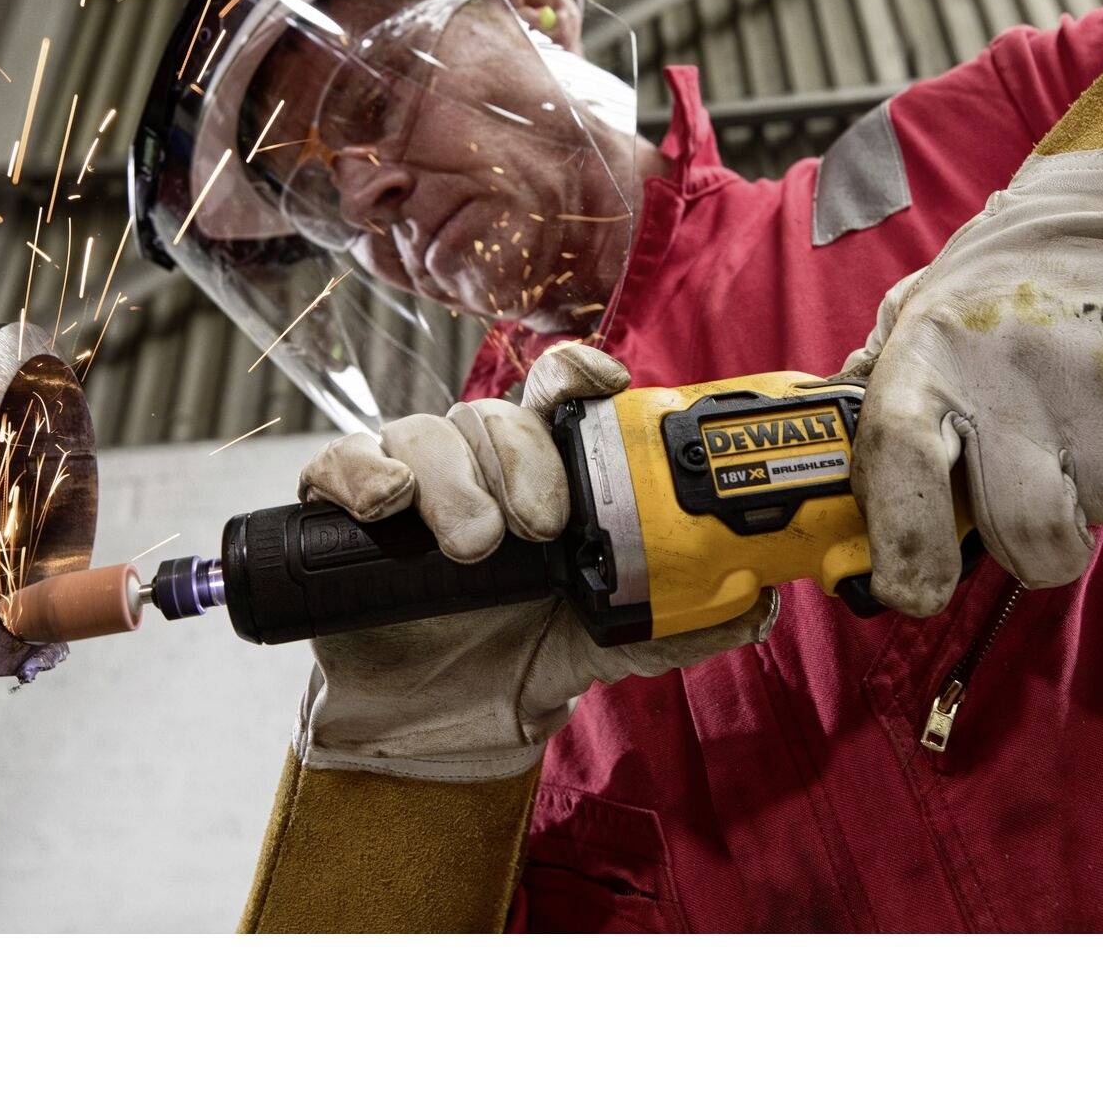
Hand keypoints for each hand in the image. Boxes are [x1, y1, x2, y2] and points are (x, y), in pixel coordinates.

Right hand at [293, 342, 777, 779]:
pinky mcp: (343, 509)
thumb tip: (759, 605)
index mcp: (544, 472)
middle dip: (524, 460)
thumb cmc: (520, 657)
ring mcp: (412, 479)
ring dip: (455, 481)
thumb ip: (676, 622)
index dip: (579, 373)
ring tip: (474, 545)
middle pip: (498, 413)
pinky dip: (365, 470)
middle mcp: (478, 462)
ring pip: (430, 431)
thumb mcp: (606, 643)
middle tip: (542, 526)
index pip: (559, 391)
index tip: (606, 384)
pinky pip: (346, 459)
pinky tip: (388, 504)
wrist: (436, 730)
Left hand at [844, 148, 1102, 617]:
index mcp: (933, 357)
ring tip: (1078, 425)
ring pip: (1091, 526)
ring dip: (1087, 499)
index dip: (903, 540)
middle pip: (1024, 539)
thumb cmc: (1016, 274)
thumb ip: (878, 373)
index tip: (910, 591)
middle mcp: (1014, 393)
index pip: (901, 458)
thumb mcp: (925, 303)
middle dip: (1027, 544)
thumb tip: (823, 437)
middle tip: (1028, 495)